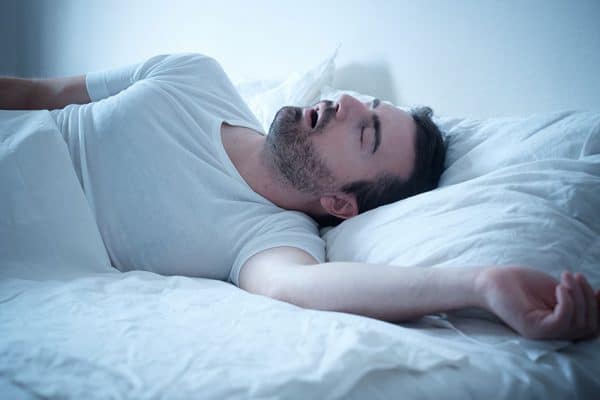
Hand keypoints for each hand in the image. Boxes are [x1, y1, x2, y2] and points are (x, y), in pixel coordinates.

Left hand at [477, 266, 598, 339]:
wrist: (492, 280)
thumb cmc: (521, 283)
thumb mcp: (558, 289)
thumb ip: (578, 297)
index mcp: (560, 327)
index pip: (592, 326)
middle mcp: (553, 335)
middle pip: (589, 327)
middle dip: (589, 299)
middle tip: (575, 276)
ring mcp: (543, 334)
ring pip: (579, 325)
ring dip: (578, 297)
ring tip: (566, 277)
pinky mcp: (533, 329)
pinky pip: (562, 322)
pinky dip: (567, 303)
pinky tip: (560, 288)